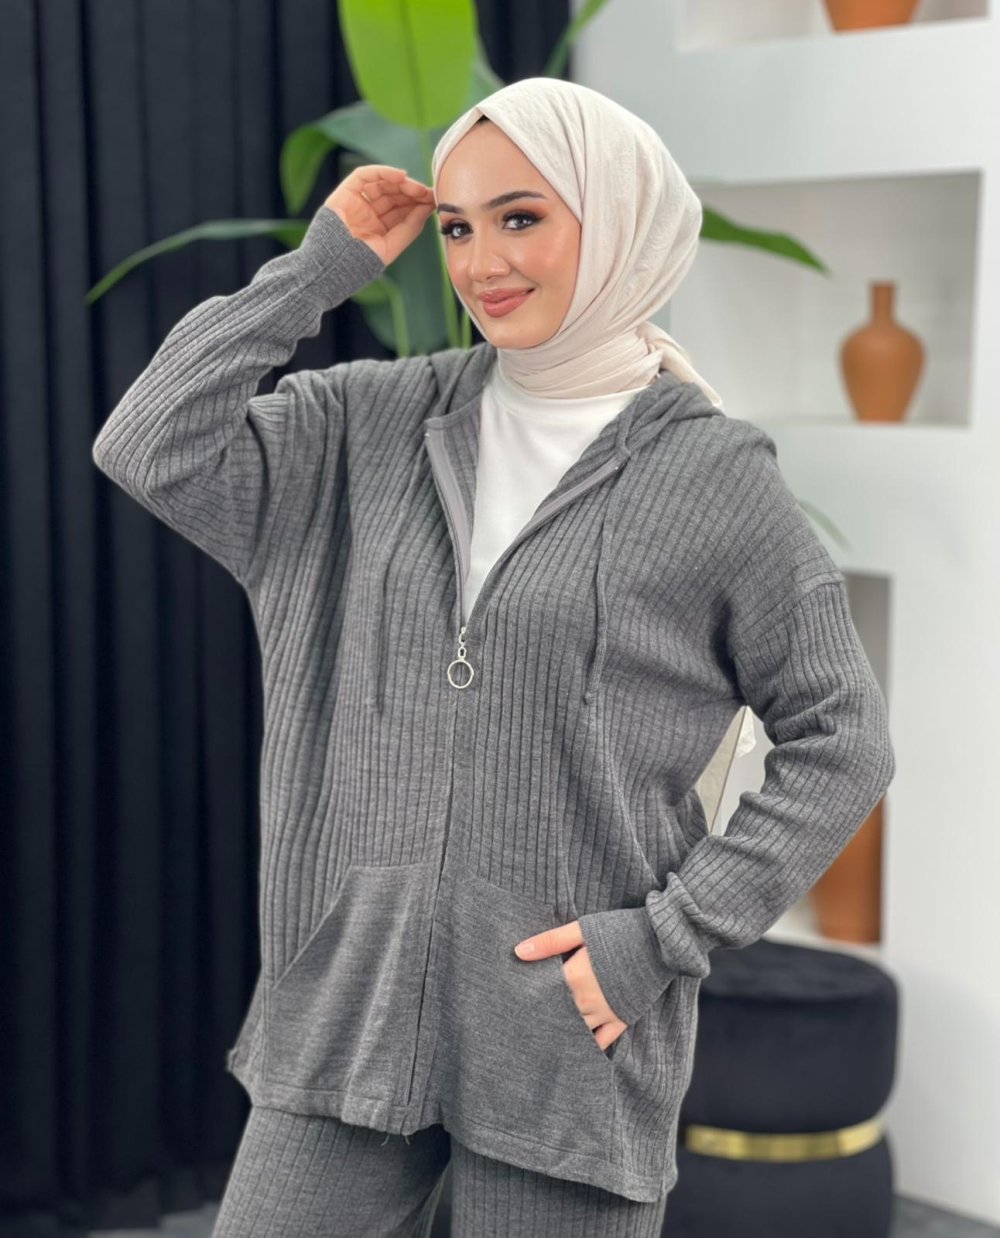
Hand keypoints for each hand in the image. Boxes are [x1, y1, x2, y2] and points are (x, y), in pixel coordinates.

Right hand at [324, 165, 435, 265]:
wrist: (332, 267)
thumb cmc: (359, 264)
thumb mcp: (392, 246)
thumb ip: (410, 227)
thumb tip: (427, 207)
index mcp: (378, 229)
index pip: (401, 211)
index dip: (417, 204)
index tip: (433, 200)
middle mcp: (368, 214)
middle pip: (393, 195)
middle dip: (412, 193)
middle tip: (428, 192)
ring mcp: (356, 203)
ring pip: (382, 183)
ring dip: (401, 182)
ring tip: (416, 188)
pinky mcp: (344, 193)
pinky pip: (364, 176)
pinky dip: (383, 172)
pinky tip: (401, 176)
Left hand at [514, 921, 628, 1051]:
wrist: (660, 941)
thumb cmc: (619, 930)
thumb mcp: (582, 928)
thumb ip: (550, 941)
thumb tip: (519, 951)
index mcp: (575, 977)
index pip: (543, 993)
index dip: (530, 994)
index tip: (517, 997)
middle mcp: (588, 1000)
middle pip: (557, 1014)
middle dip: (543, 1014)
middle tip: (526, 1019)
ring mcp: (606, 1012)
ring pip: (576, 1029)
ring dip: (562, 1030)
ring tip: (546, 1033)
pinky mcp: (623, 1018)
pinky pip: (603, 1040)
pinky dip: (589, 1044)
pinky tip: (576, 1047)